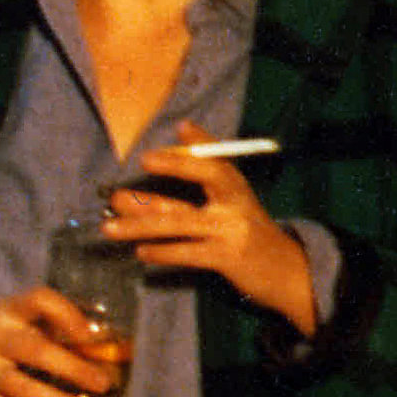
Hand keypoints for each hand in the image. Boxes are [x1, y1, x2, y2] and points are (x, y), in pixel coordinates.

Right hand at [0, 286, 125, 396]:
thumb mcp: (17, 318)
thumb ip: (54, 325)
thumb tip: (105, 344)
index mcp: (8, 310)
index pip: (39, 299)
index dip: (68, 314)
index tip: (92, 335)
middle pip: (36, 351)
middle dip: (75, 369)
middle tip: (103, 384)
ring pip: (25, 389)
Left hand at [105, 122, 316, 334]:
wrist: (286, 270)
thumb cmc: (250, 229)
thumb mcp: (235, 197)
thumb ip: (209, 166)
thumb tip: (183, 127)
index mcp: (237, 187)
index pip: (212, 163)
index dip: (182, 157)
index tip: (149, 157)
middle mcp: (236, 205)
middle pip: (196, 190)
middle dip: (158, 186)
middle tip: (116, 193)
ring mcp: (232, 232)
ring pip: (180, 224)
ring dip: (140, 225)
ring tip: (109, 228)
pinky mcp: (227, 259)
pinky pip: (187, 253)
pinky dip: (162, 253)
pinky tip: (142, 252)